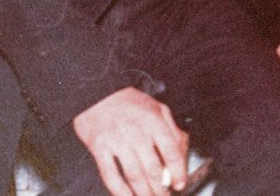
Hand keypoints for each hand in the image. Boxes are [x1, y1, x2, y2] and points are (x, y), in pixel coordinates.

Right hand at [72, 87, 188, 195]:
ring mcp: (116, 141)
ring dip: (143, 193)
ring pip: (133, 175)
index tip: (180, 184)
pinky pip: (110, 175)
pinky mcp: (99, 149)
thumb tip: (181, 153)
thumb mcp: (158, 108)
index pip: (172, 152)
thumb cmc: (131, 103)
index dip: (178, 172)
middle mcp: (136, 132)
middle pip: (153, 168)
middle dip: (161, 188)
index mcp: (154, 121)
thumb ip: (172, 129)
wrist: (98, 94)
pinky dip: (120, 191)